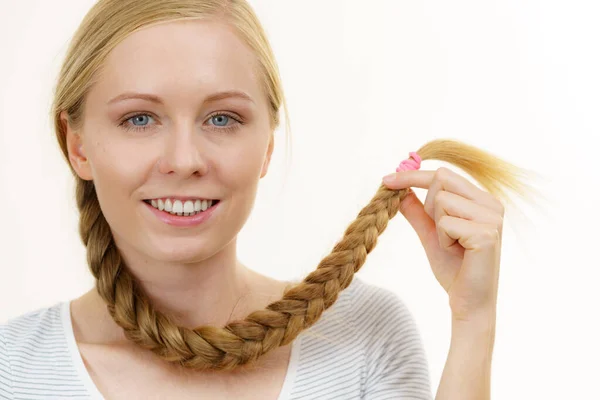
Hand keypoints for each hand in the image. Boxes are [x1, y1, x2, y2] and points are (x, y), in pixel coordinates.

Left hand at [382, 167, 504, 321]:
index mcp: (483, 200)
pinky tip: (458, 253)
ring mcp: (492, 218)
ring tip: (454, 246)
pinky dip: (443, 240)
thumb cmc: (454, 269)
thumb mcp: (431, 234)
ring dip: (437, 227)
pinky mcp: (487, 233)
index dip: (412, 175)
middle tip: (444, 235)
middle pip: (441, 180)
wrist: (469, 303)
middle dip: (429, 207)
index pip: (443, 174)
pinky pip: (445, 223)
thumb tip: (399, 190)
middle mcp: (492, 204)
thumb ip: (418, 212)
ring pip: (441, 200)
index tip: (386, 180)